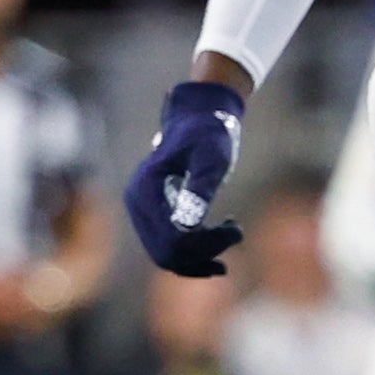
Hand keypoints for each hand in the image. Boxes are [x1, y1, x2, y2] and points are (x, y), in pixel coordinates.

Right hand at [121, 78, 247, 276]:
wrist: (197, 119)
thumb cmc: (208, 135)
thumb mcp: (211, 159)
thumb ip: (199, 190)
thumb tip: (187, 226)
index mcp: (146, 190)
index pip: (171, 239)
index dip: (205, 245)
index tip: (237, 228)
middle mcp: (137, 204)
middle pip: (165, 253)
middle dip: (203, 253)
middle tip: (237, 232)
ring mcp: (140, 210)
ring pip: (165, 256)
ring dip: (199, 256)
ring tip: (232, 235)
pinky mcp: (150, 213)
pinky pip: (166, 246)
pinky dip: (193, 250)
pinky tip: (219, 234)